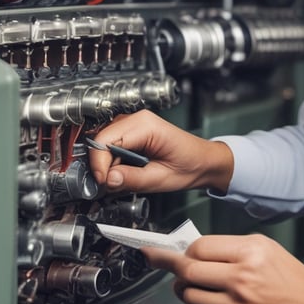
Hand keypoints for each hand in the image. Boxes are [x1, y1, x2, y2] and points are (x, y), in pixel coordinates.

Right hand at [88, 109, 233, 193]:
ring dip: (108, 163)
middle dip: (102, 165)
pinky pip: (113, 143)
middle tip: (111, 184)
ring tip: (123, 177)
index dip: (99, 165)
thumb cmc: (190, 165)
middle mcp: (138, 119)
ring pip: (104, 142)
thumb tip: (108, 180)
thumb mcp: (160, 179)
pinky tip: (126, 170)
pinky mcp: (134, 131)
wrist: (204, 161)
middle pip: (101, 139)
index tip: (104, 183)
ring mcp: (135, 123)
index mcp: (146, 126)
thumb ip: (132, 179)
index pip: (105, 141)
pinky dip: (114, 160)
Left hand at [144, 233, 303, 303]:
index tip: (173, 250)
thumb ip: (231, 247)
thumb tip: (195, 249)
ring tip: (194, 286)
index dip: (184, 249)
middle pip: (188, 271)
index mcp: (251, 252)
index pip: (199, 247)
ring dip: (184, 291)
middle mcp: (243, 278)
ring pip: (189, 297)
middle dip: (170, 267)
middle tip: (161, 262)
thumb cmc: (294, 281)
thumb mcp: (267, 250)